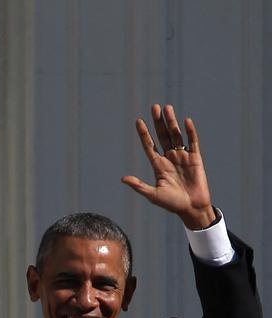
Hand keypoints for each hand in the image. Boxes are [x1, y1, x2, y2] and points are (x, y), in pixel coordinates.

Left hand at [121, 103, 214, 229]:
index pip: (149, 145)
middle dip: (158, 122)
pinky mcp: (195, 159)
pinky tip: (186, 121)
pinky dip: (190, 132)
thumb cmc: (171, 203)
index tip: (138, 121)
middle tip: (154, 107)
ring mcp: (182, 157)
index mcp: (158, 165)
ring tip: (167, 108)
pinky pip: (193, 142)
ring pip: (176, 135)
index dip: (144, 134)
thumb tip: (123, 178)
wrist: (192, 208)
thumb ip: (139, 186)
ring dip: (172, 122)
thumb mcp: (153, 194)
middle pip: (162, 136)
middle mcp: (169, 158)